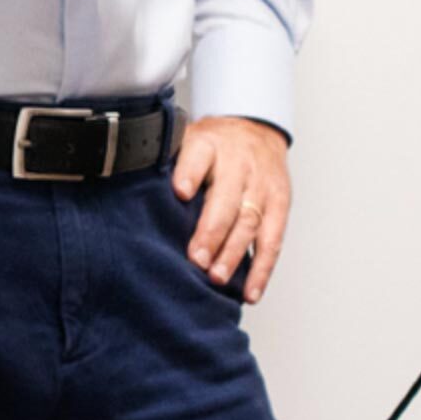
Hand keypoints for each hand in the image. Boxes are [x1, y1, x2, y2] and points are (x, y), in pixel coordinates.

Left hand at [172, 116, 290, 302]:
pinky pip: (273, 240)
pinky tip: (250, 291)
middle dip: (212, 231)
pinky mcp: (280, 205)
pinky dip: (262, 269)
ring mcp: (263, 185)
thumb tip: (140, 196)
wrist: (256, 128)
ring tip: (217, 277)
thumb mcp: (188, 139)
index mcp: (210, 144)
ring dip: (234, 253)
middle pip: (228, 198)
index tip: (180, 192)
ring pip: (251, 222)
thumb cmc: (214, 145)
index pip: (199, 156)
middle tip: (197, 259)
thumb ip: (170, 165)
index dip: (189, 174)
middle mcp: (239, 163)